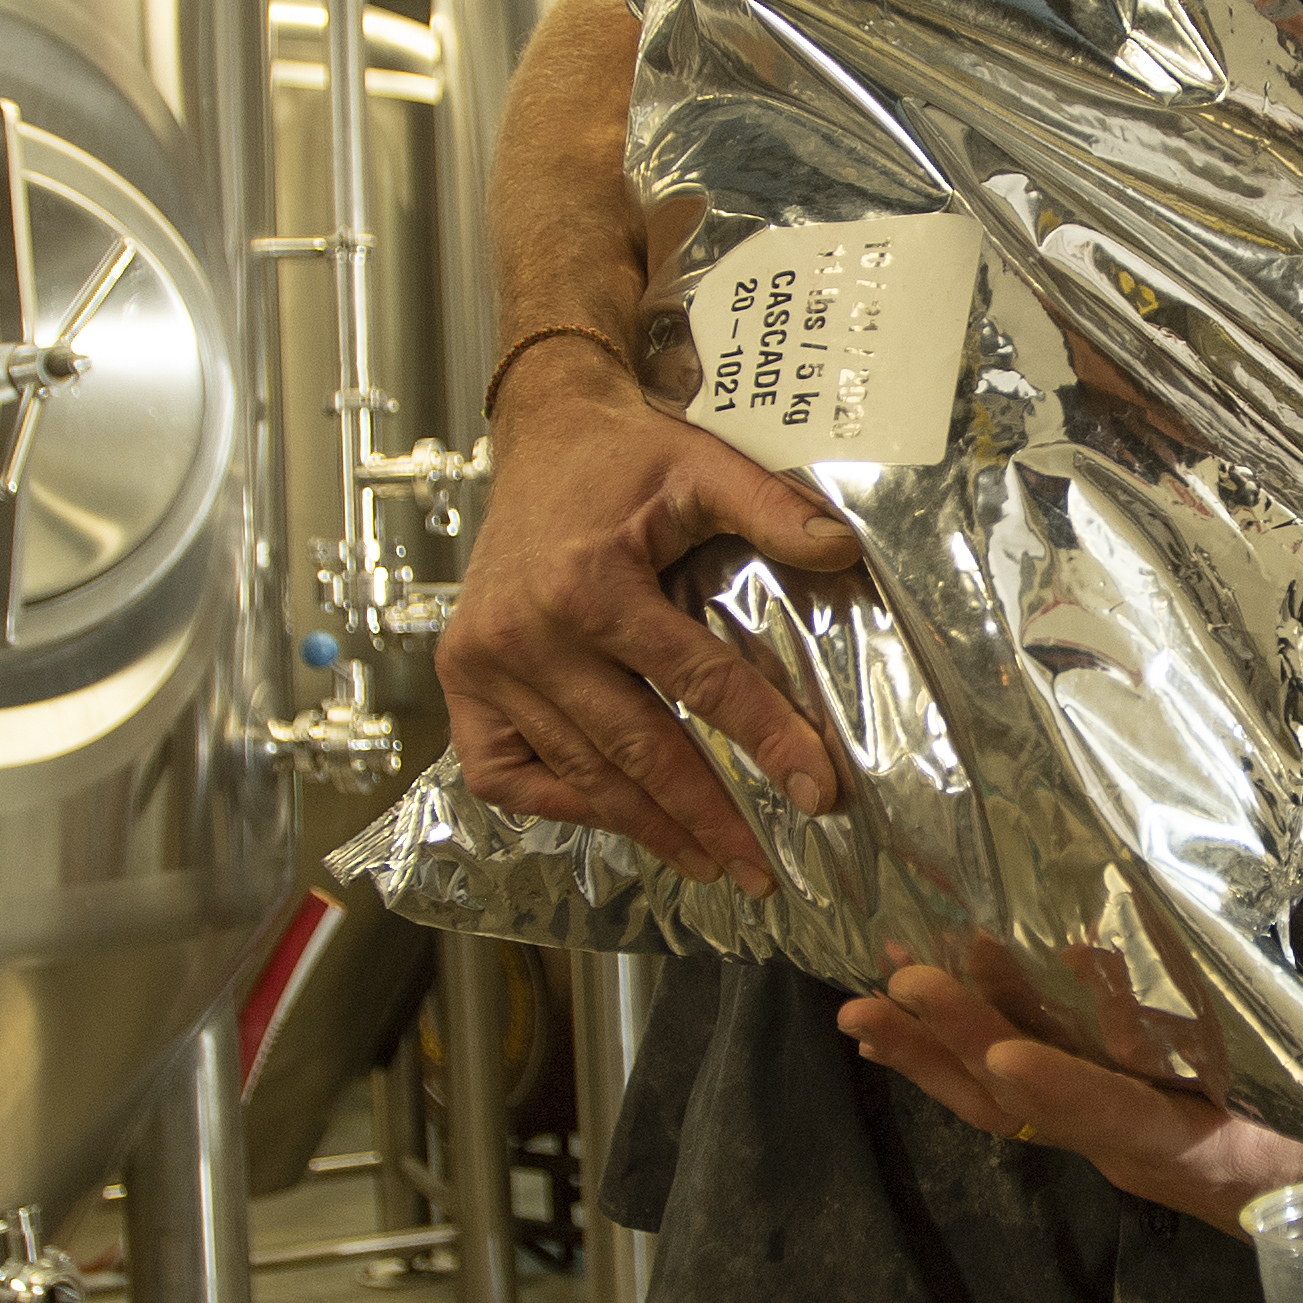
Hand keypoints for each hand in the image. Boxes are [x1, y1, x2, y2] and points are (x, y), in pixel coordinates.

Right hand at [438, 348, 857, 893]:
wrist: (544, 434)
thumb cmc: (625, 457)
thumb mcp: (702, 466)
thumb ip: (771, 509)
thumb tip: (841, 549)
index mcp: (593, 584)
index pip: (699, 684)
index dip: (765, 740)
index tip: (816, 791)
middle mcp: (530, 634)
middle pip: (637, 749)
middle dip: (707, 816)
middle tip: (761, 868)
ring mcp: (487, 663)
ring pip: (579, 772)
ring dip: (648, 826)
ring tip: (709, 861)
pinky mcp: (461, 678)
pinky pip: (502, 772)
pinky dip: (556, 804)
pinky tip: (614, 819)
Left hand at [837, 876, 1302, 1229]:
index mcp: (1205, 1141)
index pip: (1127, 1118)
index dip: (1067, 1092)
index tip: (1005, 1058)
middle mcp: (1132, 1149)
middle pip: (1032, 1106)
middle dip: (964, 1045)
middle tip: (902, 986)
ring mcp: (1091, 1139)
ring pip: (993, 1106)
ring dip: (929, 1052)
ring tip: (864, 1001)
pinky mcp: (1067, 1122)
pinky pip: (986, 1103)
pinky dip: (931, 1065)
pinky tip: (877, 1026)